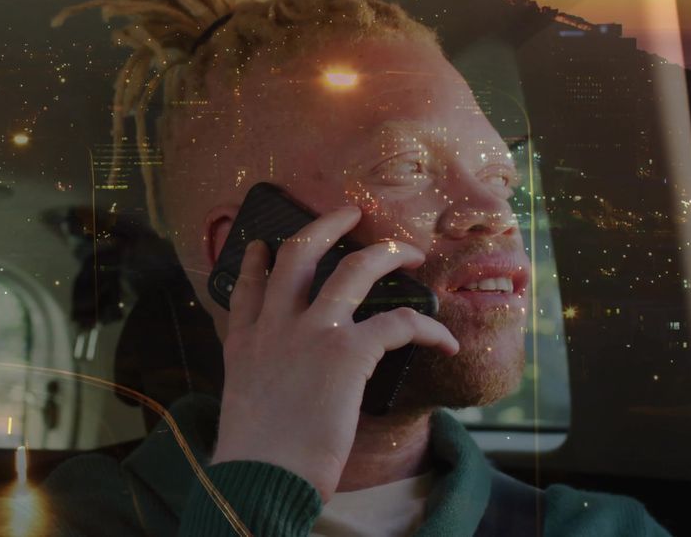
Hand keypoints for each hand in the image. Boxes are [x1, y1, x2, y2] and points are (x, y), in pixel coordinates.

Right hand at [210, 205, 459, 502]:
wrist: (261, 476)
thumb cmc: (256, 458)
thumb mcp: (245, 406)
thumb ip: (262, 383)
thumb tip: (285, 389)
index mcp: (244, 343)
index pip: (246, 287)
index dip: (255, 261)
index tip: (262, 245)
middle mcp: (274, 326)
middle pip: (299, 254)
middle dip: (327, 225)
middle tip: (349, 214)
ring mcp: (311, 332)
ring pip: (353, 269)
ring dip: (387, 254)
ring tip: (410, 252)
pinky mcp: (347, 352)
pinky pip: (400, 323)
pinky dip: (429, 328)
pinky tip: (446, 340)